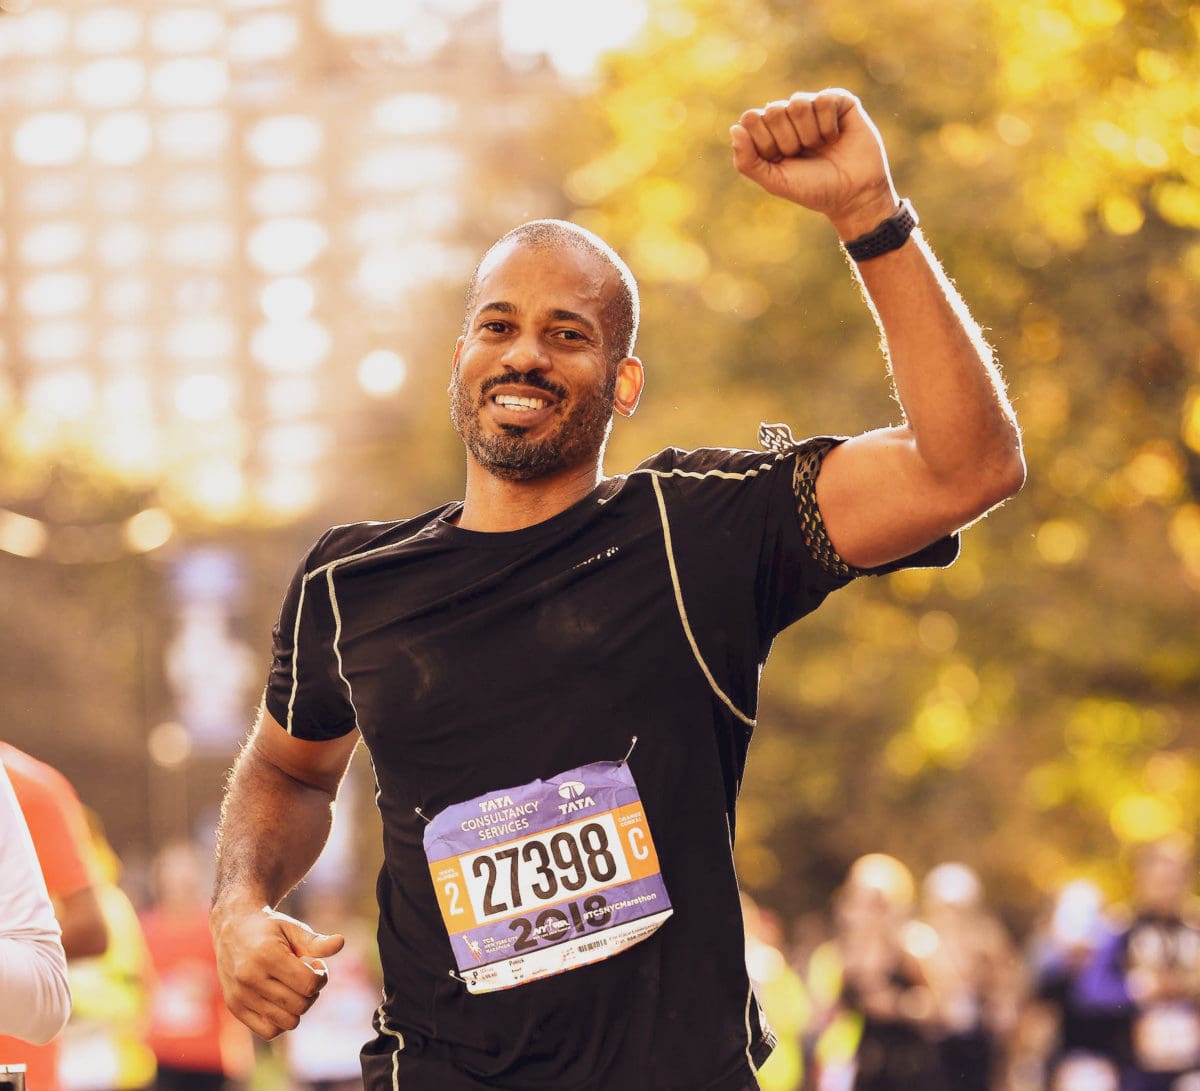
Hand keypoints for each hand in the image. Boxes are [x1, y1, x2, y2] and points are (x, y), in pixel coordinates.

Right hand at [212, 904, 344, 1038]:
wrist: (232, 928)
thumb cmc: (269, 928)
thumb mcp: (293, 928)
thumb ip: (316, 941)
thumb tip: (340, 942)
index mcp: (267, 955)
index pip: (309, 984)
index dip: (321, 977)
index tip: (316, 965)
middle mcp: (250, 978)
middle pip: (300, 1005)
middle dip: (312, 992)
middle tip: (307, 975)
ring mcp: (241, 995)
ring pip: (287, 1022)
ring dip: (298, 1007)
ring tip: (294, 988)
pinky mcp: (235, 1007)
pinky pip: (269, 1031)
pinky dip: (281, 1021)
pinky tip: (282, 1000)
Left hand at [730, 89, 899, 238]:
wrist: (852, 195)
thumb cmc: (812, 189)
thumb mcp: (774, 181)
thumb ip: (747, 161)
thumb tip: (735, 128)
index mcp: (769, 132)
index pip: (751, 119)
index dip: (765, 142)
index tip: (781, 160)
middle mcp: (788, 116)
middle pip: (774, 110)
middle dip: (788, 140)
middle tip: (803, 154)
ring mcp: (813, 106)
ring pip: (798, 103)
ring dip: (809, 134)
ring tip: (820, 147)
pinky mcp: (838, 101)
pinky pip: (823, 100)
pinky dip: (829, 126)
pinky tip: (836, 136)